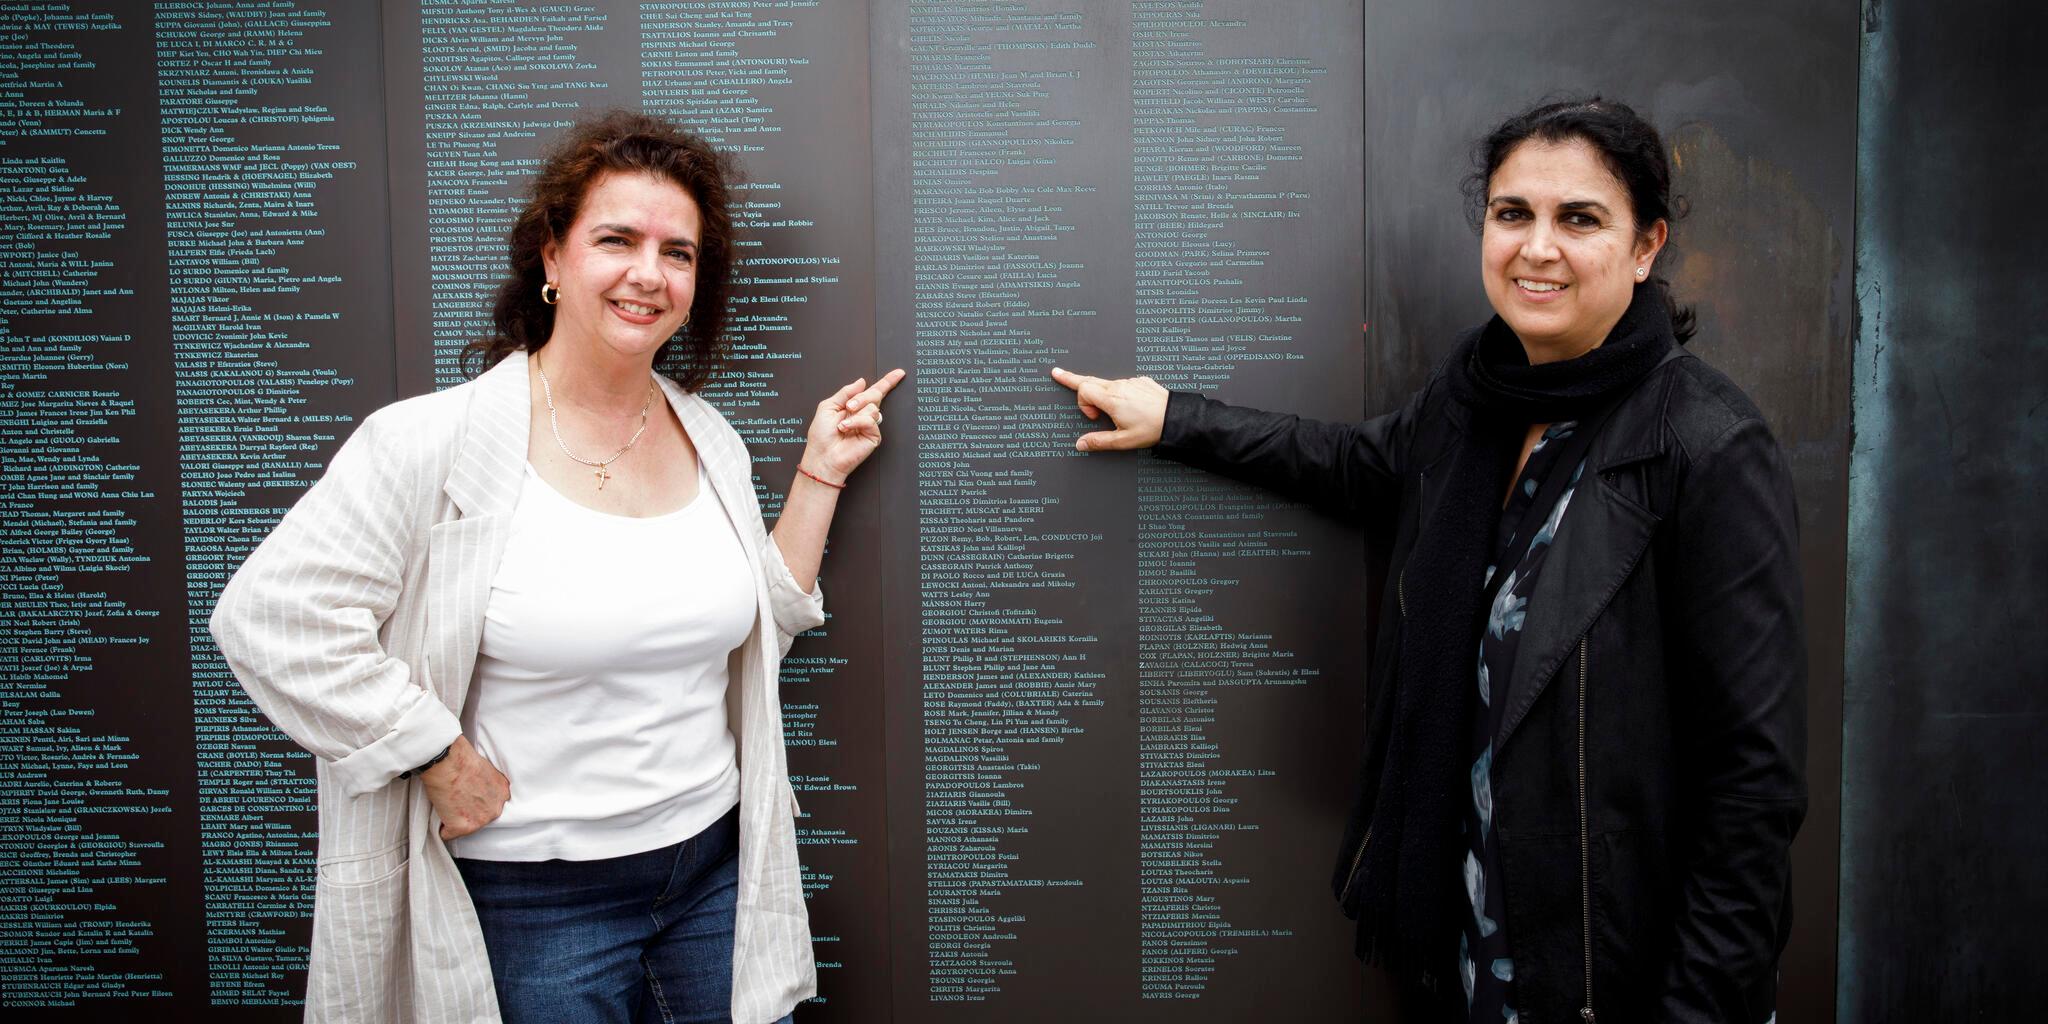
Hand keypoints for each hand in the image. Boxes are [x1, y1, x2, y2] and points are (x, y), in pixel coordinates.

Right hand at [421, 736, 509, 840]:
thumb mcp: (486, 769)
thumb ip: (487, 784)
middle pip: (480, 818)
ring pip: (465, 827)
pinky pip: (448, 834)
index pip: (491, 805)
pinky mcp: (461, 827)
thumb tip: (478, 789)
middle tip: (456, 799)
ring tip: (447, 802)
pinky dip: (441, 827)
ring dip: (454, 819)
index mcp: (502, 793)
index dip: (477, 802)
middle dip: (468, 812)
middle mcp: (495, 809)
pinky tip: (440, 812)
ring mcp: (480, 820)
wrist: (448, 762)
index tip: (468, 797)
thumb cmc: (462, 759)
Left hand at [800, 369, 906, 482]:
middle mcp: (863, 415)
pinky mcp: (873, 436)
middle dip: (861, 398)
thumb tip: (862, 382)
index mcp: (854, 406)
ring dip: (856, 412)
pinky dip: (857, 422)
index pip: (873, 392)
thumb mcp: (828, 406)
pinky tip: (847, 428)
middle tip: (849, 407)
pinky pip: (871, 421)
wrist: (823, 456)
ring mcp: (869, 426)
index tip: (899, 373)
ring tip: (843, 424)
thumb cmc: (821, 435)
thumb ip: (845, 392)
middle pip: (874, 395)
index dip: (887, 382)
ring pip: (873, 407)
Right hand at [1049, 366, 1168, 450]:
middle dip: (1073, 379)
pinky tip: (1132, 406)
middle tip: (1058, 374)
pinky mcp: (1141, 381)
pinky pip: (1124, 384)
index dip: (1082, 404)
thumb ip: (1099, 441)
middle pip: (1090, 379)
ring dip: (1103, 395)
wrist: (1176, 418)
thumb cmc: (1152, 429)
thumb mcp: (1123, 440)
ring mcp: (1131, 382)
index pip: (1083, 389)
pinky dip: (1120, 393)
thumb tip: (1081, 444)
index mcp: (1112, 399)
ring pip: (1108, 384)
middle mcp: (1119, 386)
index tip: (1092, 418)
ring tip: (1115, 412)